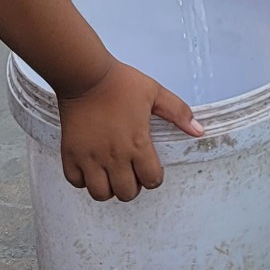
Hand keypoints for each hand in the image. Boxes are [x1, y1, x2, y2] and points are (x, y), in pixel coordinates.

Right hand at [58, 60, 199, 199]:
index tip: (149, 165)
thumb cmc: (121, 83)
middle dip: (133, 185)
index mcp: (137, 143)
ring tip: (111, 171)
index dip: (154, 176)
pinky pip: (76, 182)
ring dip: (108, 187)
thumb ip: (178, 112)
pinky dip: (84, 180)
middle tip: (130, 170)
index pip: (152, 181)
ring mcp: (90, 157)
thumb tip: (199, 131)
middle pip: (126, 193)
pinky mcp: (70, 154)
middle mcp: (114, 156)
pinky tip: (91, 166)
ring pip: (101, 193)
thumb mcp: (155, 92)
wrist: (85, 75)